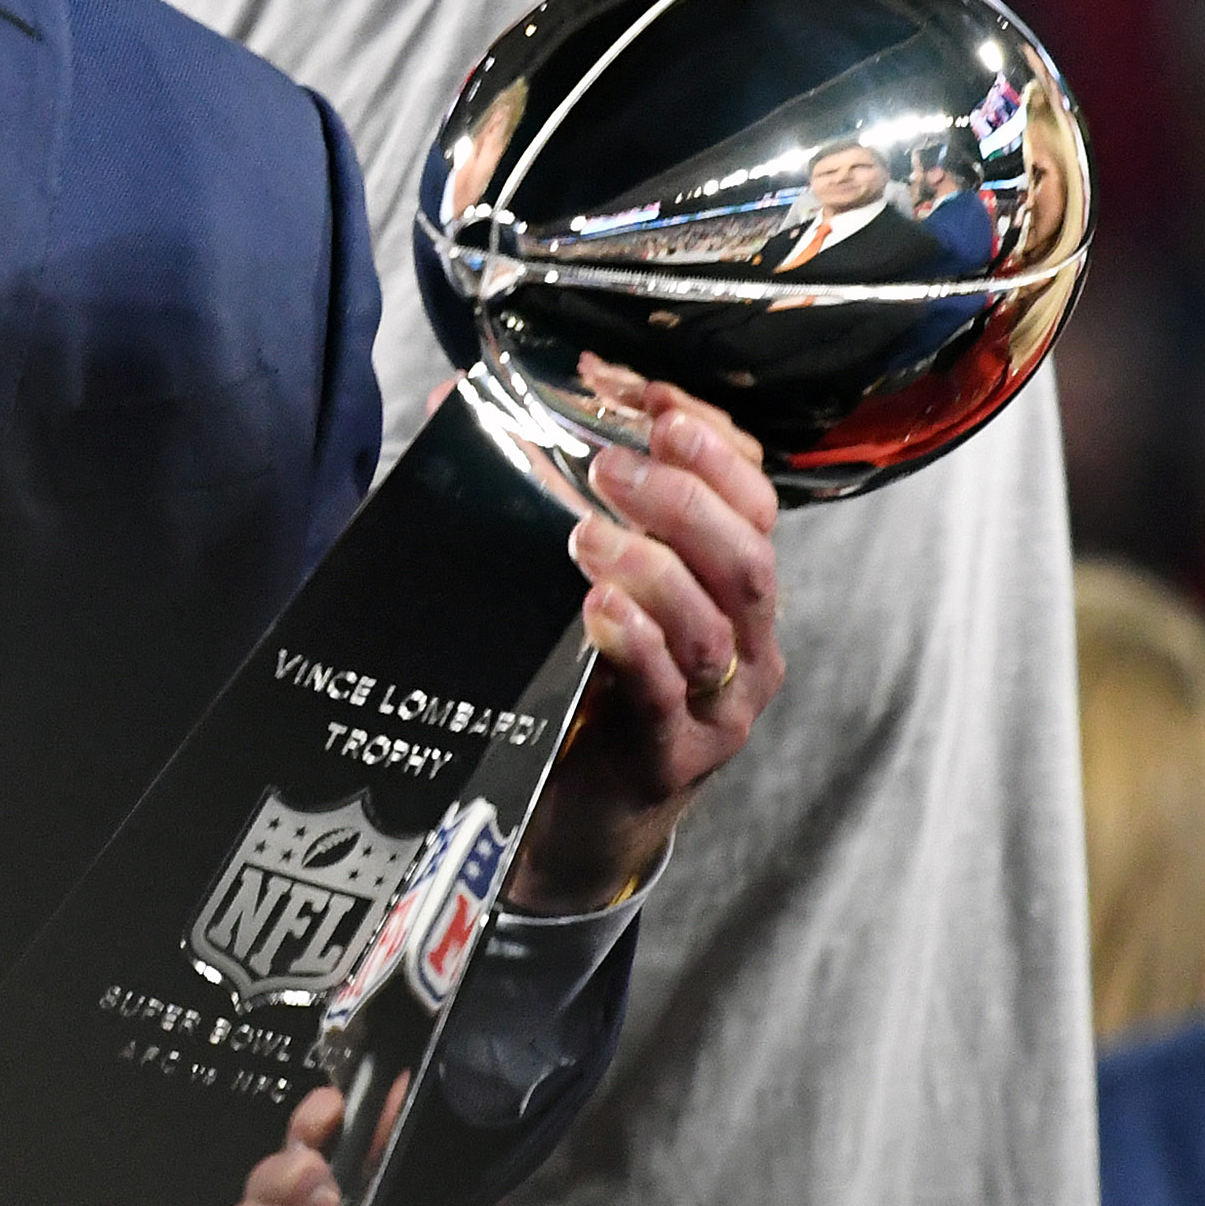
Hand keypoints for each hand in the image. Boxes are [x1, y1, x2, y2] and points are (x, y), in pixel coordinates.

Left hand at [509, 368, 782, 913]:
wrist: (578, 809)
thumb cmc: (583, 677)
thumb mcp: (581, 581)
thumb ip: (539, 491)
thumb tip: (453, 397)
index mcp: (730, 582)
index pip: (751, 493)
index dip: (706, 438)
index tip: (643, 396)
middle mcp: (743, 638)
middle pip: (748, 553)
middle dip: (685, 496)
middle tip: (611, 463)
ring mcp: (718, 704)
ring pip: (713, 625)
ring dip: (652, 567)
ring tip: (585, 535)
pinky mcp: (673, 757)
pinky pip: (667, 696)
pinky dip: (635, 646)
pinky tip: (597, 610)